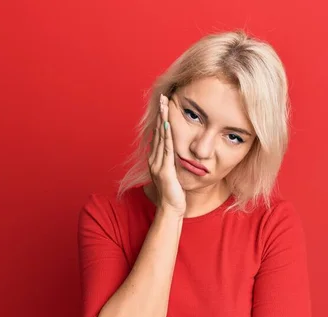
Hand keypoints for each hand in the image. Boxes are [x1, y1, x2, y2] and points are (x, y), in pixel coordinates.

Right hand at [148, 94, 185, 215]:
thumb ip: (171, 162)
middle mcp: (154, 160)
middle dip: (161, 114)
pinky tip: (168, 125)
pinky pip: (166, 150)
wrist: (171, 209)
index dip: (161, 118)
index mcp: (155, 159)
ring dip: (163, 120)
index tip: (164, 105)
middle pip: (158, 132)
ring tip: (165, 105)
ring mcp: (158, 164)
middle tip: (163, 97)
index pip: (158, 134)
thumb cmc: (174, 193)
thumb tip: (173, 152)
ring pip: (161, 138)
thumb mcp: (172, 173)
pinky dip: (167, 136)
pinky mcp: (164, 171)